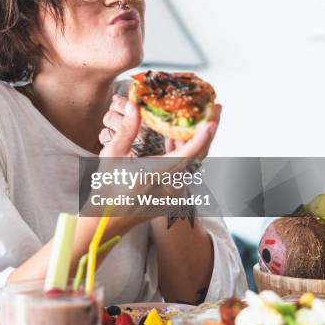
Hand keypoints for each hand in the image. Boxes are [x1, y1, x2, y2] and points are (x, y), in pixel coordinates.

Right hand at [84, 95, 221, 219]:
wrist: (108, 218)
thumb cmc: (107, 186)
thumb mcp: (111, 156)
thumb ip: (126, 130)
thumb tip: (134, 105)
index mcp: (152, 176)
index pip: (184, 156)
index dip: (200, 139)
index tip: (212, 121)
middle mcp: (168, 187)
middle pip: (198, 156)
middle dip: (210, 131)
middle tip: (216, 107)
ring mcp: (175, 193)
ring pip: (195, 162)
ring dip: (201, 139)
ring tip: (205, 115)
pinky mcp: (177, 194)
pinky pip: (187, 169)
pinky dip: (189, 150)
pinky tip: (183, 135)